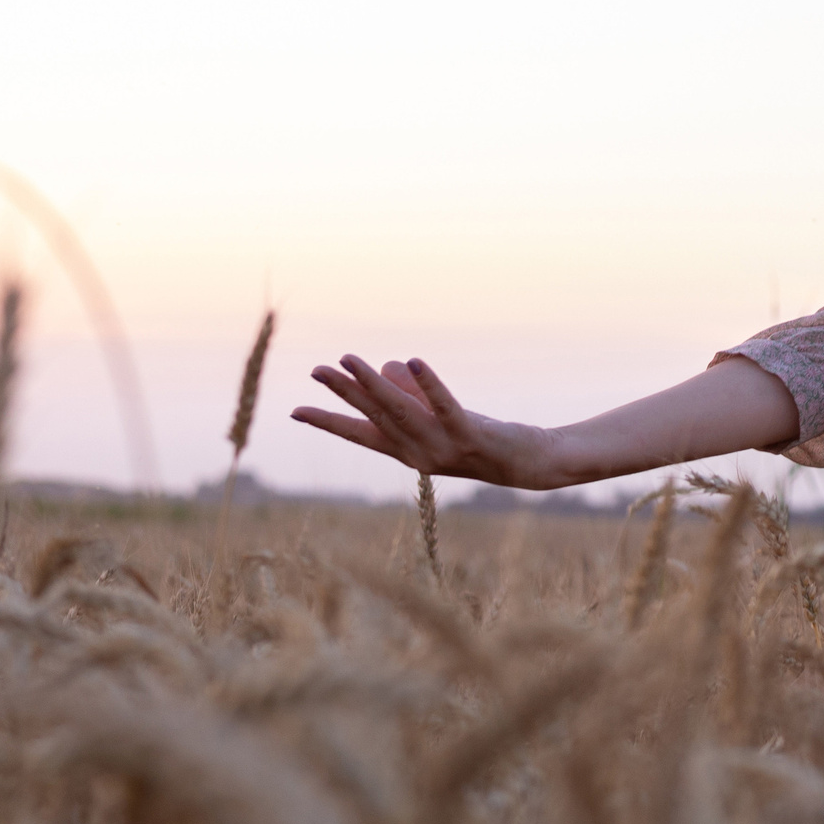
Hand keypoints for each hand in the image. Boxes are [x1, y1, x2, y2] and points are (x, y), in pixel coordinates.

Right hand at [290, 356, 561, 487]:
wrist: (528, 464)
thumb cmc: (481, 436)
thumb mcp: (440, 416)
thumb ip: (412, 395)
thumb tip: (388, 366)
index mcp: (407, 452)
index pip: (360, 435)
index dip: (329, 421)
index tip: (294, 411)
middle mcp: (418, 454)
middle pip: (375, 417)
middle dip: (344, 392)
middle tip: (317, 369)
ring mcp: (442, 447)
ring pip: (401, 410)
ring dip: (374, 383)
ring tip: (350, 358)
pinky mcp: (469, 436)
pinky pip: (445, 406)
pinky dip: (429, 384)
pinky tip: (415, 361)